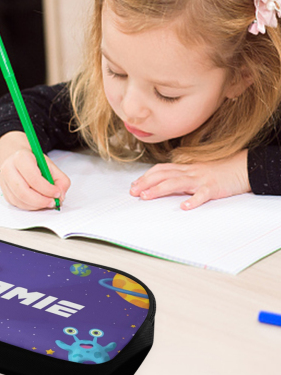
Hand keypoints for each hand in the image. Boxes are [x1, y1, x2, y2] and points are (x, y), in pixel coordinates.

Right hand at [0, 149, 70, 209]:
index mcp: (21, 158)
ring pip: (19, 200)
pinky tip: (38, 202)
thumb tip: (60, 196)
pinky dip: (30, 206)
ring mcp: (4, 181)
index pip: (33, 177)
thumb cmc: (35, 163)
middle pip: (23, 191)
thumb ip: (61, 180)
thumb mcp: (51, 166)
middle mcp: (9, 169)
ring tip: (47, 203)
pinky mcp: (4, 191)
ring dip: (36, 205)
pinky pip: (17, 204)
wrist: (19, 160)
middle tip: (52, 202)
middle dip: (40, 200)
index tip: (57, 193)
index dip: (47, 188)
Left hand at [129, 149, 250, 209]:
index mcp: (184, 169)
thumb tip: (160, 185)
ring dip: (160, 189)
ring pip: (177, 182)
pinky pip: (202, 194)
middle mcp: (189, 172)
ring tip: (147, 197)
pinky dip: (193, 200)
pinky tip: (184, 207)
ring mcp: (201, 179)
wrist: (241, 168)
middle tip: (134, 192)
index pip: (160, 170)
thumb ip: (178, 178)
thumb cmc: (216, 173)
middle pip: (164, 175)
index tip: (134, 186)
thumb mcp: (194, 173)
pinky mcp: (213, 188)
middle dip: (147, 183)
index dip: (146, 177)